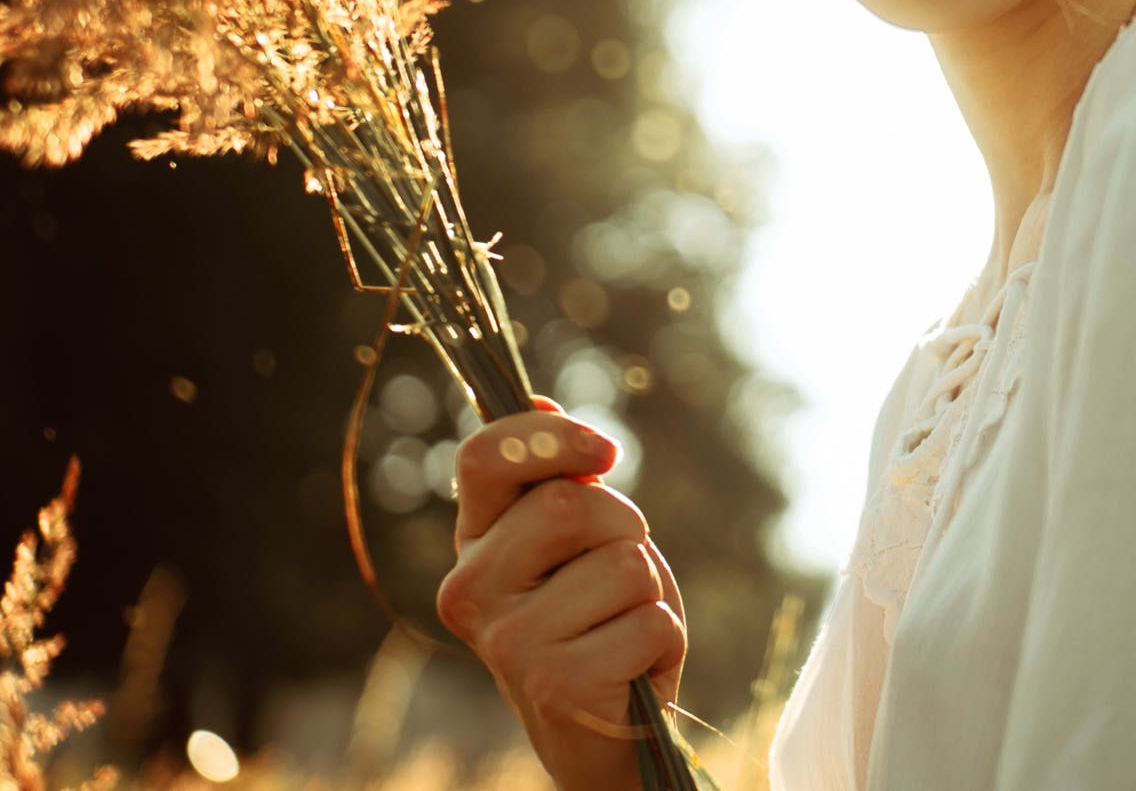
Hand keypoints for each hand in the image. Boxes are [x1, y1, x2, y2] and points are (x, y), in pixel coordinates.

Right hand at [437, 397, 688, 789]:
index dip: (552, 435)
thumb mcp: (577, 544)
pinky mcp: (558, 684)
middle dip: (625, 528)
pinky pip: (652, 620)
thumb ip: (556, 480)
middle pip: (572, 504)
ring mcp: (509, 642)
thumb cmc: (597, 624)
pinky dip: (664, 639)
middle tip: (619, 577)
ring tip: (623, 628)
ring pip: (625, 563)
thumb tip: (537, 397)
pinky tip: (634, 670)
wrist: (606, 739)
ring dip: (650, 591)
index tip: (603, 452)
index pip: (488, 455)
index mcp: (473, 545)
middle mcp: (471, 591)